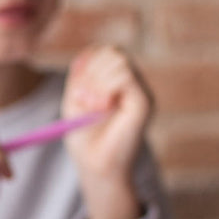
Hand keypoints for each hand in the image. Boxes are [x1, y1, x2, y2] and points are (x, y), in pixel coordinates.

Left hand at [61, 45, 151, 218]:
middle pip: (113, 52)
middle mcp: (133, 85)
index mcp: (117, 83)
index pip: (105, 52)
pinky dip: (106, 87)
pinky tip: (100, 107)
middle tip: (82, 99)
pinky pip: (126, 77)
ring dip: (96, 80)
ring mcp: (141, 93)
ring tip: (90, 105)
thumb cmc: (85, 139)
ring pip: (120, 60)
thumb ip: (79, 77)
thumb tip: (83, 56)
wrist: (96, 166)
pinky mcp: (144, 103)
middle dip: (90, 71)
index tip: (76, 89)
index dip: (87, 63)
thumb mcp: (74, 101)